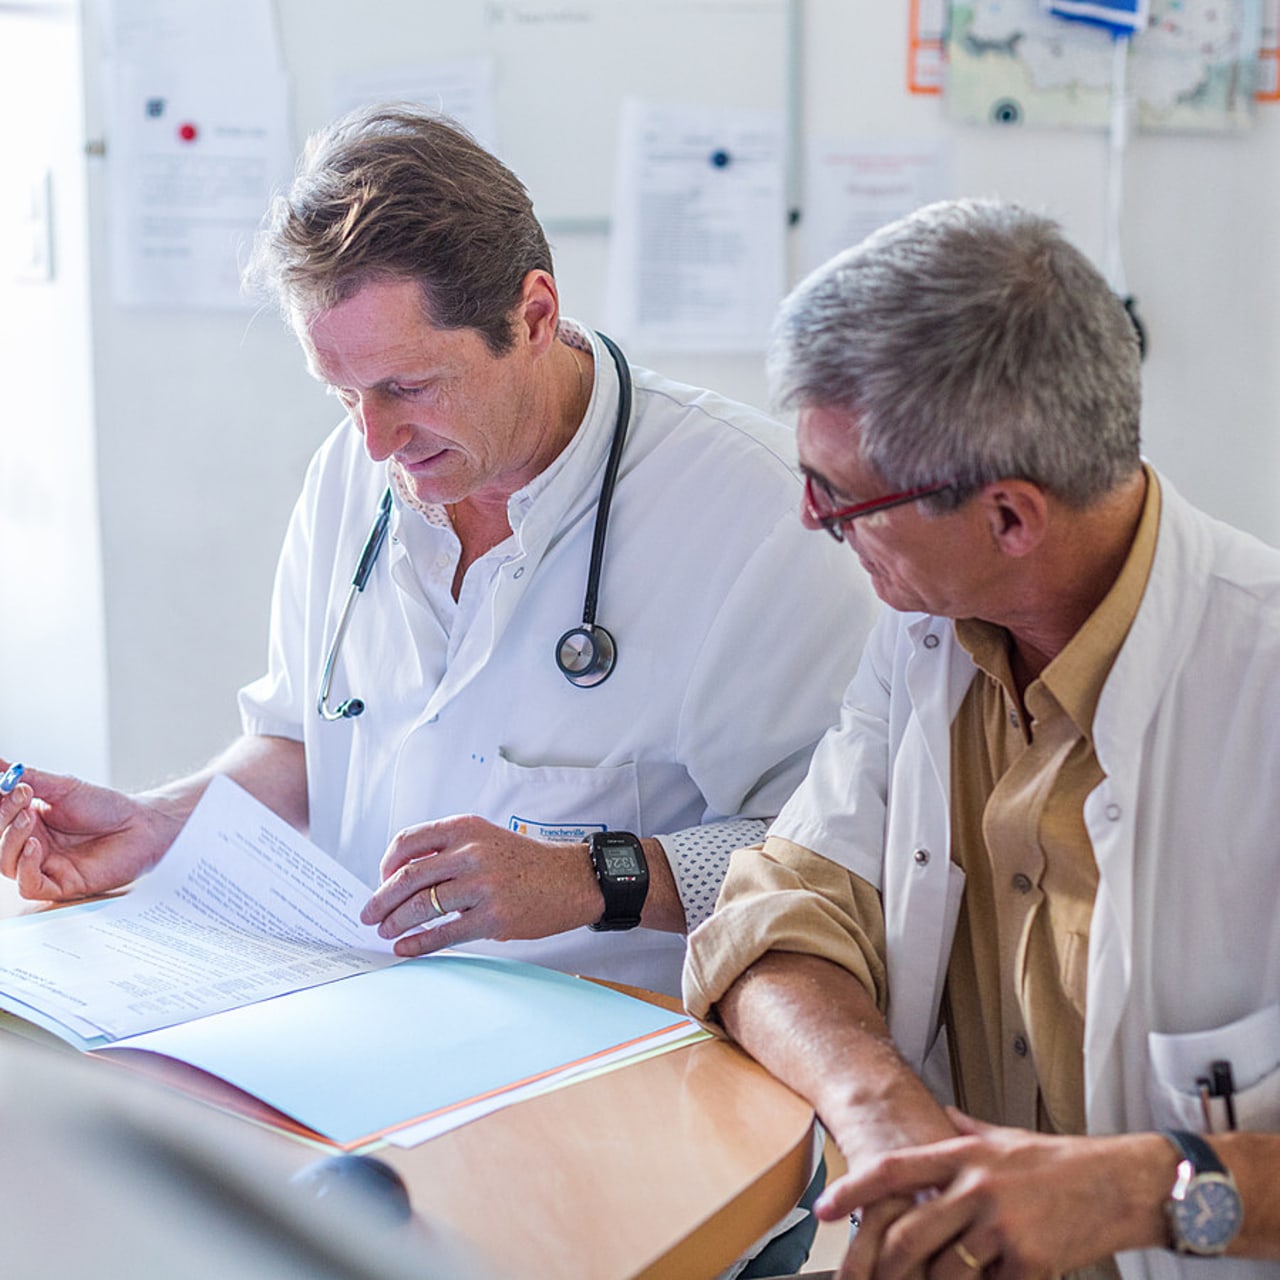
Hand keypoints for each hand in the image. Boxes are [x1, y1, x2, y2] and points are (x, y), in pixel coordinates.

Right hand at [0, 760, 173, 900]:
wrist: (141, 824)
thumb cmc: (106, 807)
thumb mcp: (64, 787)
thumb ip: (30, 778)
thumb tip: (0, 763)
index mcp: (29, 822)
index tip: (6, 784)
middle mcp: (31, 845)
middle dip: (3, 817)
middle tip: (21, 796)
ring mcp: (44, 866)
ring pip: (6, 863)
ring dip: (11, 838)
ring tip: (28, 817)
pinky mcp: (59, 885)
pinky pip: (28, 885)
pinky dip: (25, 866)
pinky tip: (35, 846)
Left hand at [359, 815, 603, 955]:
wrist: (571, 880)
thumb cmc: (526, 863)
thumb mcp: (486, 840)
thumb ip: (449, 852)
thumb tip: (404, 881)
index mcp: (465, 828)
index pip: (407, 842)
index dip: (386, 864)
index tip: (380, 881)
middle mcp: (471, 852)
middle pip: (408, 877)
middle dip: (380, 899)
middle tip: (369, 914)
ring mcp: (482, 885)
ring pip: (421, 905)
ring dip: (395, 922)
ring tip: (385, 931)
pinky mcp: (492, 916)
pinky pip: (443, 932)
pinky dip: (418, 943)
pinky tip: (406, 947)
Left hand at [824, 1110, 1169, 1279]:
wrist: (1124, 1184)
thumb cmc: (1063, 1162)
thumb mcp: (1005, 1136)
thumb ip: (966, 1130)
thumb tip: (939, 1117)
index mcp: (965, 1155)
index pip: (894, 1169)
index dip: (852, 1191)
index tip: (823, 1210)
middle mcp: (977, 1187)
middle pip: (909, 1234)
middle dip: (883, 1266)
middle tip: (869, 1279)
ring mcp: (1002, 1227)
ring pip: (943, 1272)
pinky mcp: (1030, 1263)